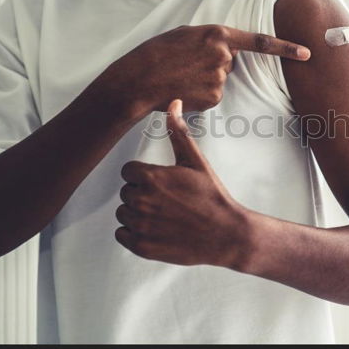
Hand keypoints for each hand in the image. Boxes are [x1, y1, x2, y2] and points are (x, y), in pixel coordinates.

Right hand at [106, 24, 310, 113]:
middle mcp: (223, 55)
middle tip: (188, 64)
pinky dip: (201, 95)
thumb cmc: (157, 53)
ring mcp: (220, 78)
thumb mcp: (185, 33)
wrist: (139, 80)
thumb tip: (227, 51)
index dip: (286, 47)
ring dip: (205, 80)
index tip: (307, 52)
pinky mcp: (214, 98)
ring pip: (221, 80)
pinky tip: (184, 90)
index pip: (261, 41)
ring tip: (182, 76)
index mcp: (218, 34)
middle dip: (215, 64)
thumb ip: (210, 39)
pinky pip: (214, 96)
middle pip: (231, 62)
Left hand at [115, 99, 252, 268]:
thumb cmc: (211, 195)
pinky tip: (157, 229)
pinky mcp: (141, 247)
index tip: (163, 183)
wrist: (226, 233)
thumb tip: (174, 102)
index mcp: (151, 177)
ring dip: (137, 214)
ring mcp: (140, 226)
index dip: (144, 175)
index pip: (128, 171)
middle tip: (167, 200)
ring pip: (123, 213)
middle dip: (141, 194)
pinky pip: (122, 235)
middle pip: (125, 191)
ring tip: (164, 215)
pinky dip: (134, 233)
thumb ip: (178, 132)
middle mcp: (141, 201)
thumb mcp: (196, 161)